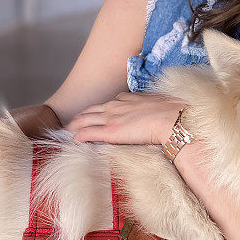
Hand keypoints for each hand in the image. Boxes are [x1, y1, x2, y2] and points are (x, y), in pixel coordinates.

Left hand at [66, 92, 185, 145]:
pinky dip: (78, 137)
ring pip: (84, 120)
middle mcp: (115, 106)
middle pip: (90, 110)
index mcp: (127, 99)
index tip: (93, 115)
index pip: (106, 104)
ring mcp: (111, 118)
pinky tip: (73, 141)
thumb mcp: (159, 104)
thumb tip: (158, 113)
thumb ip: (152, 107)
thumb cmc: (171, 113)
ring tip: (67, 131)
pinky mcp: (109, 132)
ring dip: (74, 126)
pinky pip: (87, 134)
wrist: (172, 119)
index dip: (97, 110)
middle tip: (71, 124)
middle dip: (80, 117)